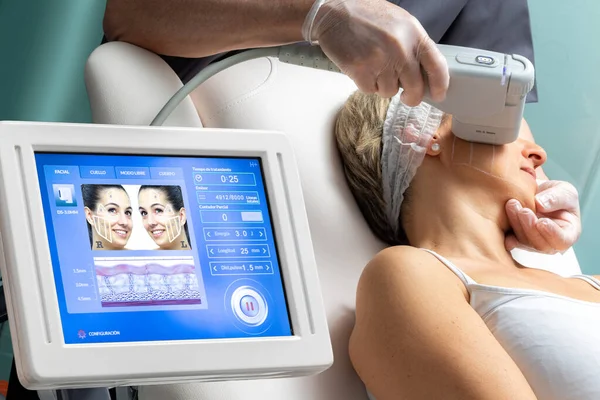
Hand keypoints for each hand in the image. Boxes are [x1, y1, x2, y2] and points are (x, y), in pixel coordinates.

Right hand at [303, 0, 448, 103]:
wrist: (335, 11)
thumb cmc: (367, 16)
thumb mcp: (400, 24)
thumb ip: (414, 46)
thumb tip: (425, 74)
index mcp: (414, 34)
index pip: (437, 66)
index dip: (440, 85)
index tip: (438, 94)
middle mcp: (400, 49)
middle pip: (415, 88)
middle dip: (411, 97)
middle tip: (406, 96)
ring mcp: (380, 61)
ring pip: (390, 91)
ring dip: (383, 85)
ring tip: (375, 67)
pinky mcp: (361, 71)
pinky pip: (370, 91)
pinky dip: (366, 84)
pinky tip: (362, 68)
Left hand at [505, 180, 580, 253]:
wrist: (536, 194)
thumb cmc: (556, 194)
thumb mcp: (564, 191)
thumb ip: (557, 197)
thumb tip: (540, 205)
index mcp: (568, 233)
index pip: (562, 240)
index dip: (552, 233)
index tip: (542, 222)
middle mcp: (550, 242)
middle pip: (540, 243)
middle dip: (530, 227)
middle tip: (523, 211)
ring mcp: (532, 242)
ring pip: (524, 241)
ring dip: (517, 224)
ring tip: (512, 204)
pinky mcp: (517, 239)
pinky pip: (510, 240)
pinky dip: (505, 235)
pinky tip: (498, 226)